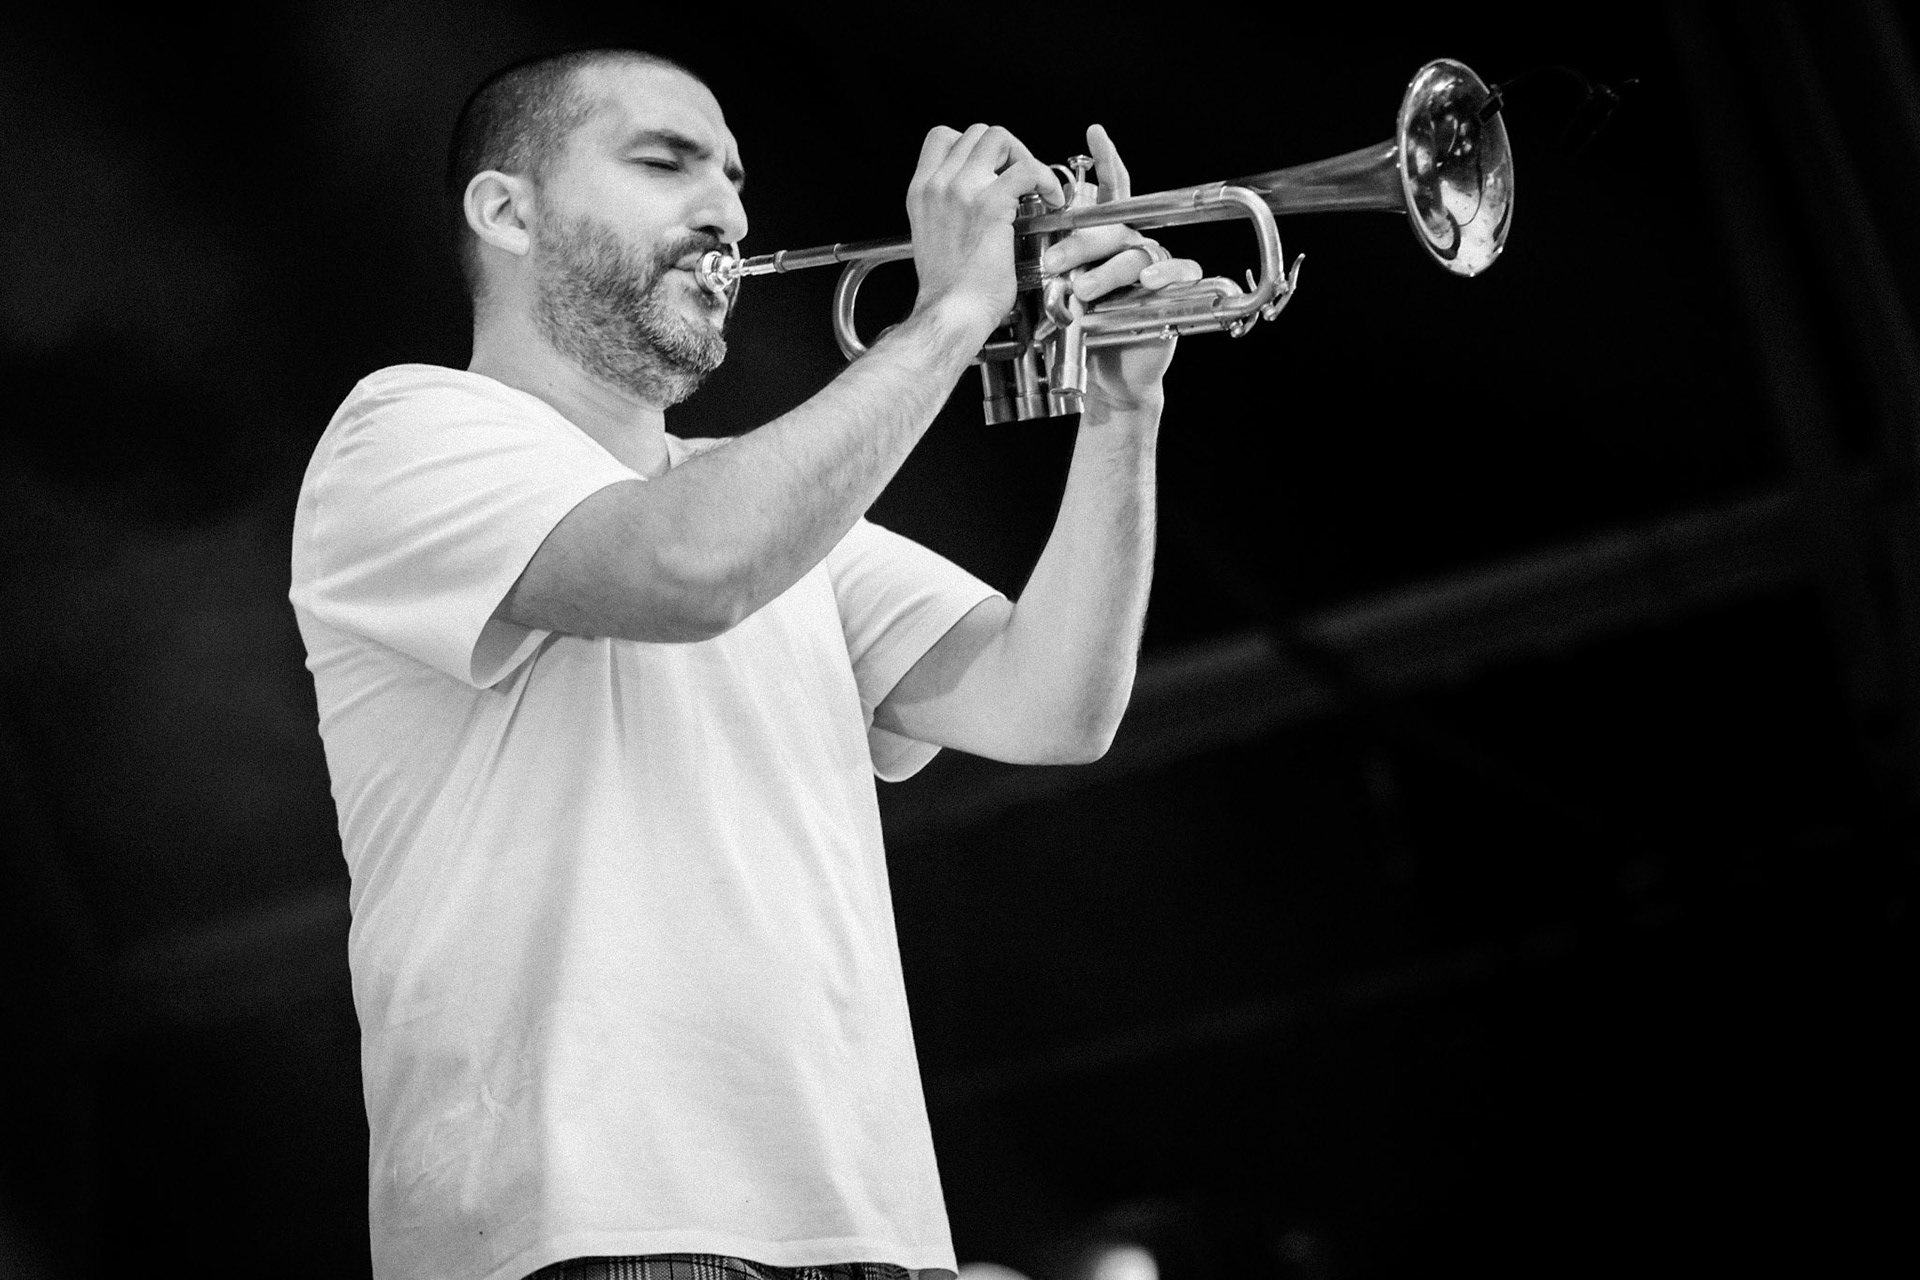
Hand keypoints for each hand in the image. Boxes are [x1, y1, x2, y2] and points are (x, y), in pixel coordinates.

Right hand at [906, 123, 1063, 338]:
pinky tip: (1051, 199)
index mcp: (922, 192)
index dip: (973, 145)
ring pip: (998, 138)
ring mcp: (962, 191)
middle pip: (976, 132)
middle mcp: (938, 185)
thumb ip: (948, 210)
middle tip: (1020, 177)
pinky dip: (1046, 179)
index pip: (943, 137)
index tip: (991, 167)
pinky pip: (1027, 169)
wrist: (952, 313)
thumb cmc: (950, 290)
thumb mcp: (934, 238)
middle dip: (1005, 149)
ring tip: (1035, 185)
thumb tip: (974, 199)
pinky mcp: (990, 205)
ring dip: (1024, 156)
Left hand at [1037, 124, 1201, 412]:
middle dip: (1080, 242)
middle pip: (1112, 225)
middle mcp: (1130, 243)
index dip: (1104, 160)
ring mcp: (1152, 264)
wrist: (1108, 372)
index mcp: (1105, 236)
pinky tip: (1142, 284)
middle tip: (1051, 263)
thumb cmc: (1081, 328)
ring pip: (1133, 252)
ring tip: (1080, 291)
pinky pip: (1175, 271)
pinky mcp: (1172, 289)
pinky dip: (1160, 275)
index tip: (1094, 131)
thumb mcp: (1058, 289)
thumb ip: (1047, 258)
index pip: (1105, 191)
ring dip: (1105, 270)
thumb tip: (1010, 230)